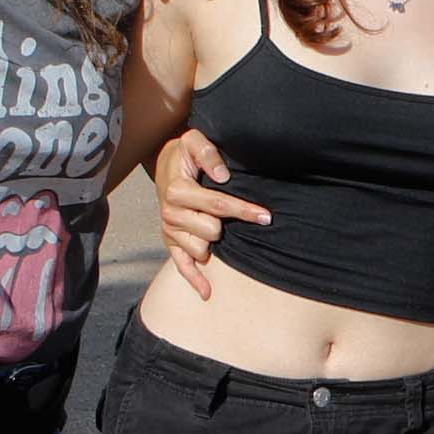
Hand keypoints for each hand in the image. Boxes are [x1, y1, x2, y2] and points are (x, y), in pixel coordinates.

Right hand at [153, 126, 262, 296]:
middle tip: (231, 213)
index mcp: (177, 190)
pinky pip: (181, 266)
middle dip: (225, 224)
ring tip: (216, 226)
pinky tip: (207, 292)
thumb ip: (207, 152)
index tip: (266, 216)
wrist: (167, 165)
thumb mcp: (193, 141)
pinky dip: (194, 280)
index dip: (244, 210)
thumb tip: (222, 175)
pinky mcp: (171, 242)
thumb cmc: (185, 155)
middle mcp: (170, 213)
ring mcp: (170, 230)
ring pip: (202, 250)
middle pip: (212, 231)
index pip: (217, 205)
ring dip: (213, 242)